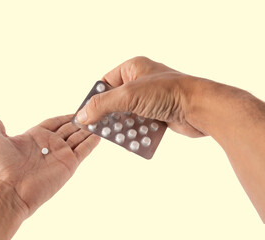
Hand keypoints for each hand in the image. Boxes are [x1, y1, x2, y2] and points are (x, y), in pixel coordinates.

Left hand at [0, 114, 99, 215]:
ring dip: (88, 129)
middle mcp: (49, 145)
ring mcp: (60, 155)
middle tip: (93, 111)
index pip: (54, 122)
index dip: (65, 116)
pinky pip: (84, 150)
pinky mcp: (69, 165)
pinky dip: (93, 142)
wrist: (8, 190)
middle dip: (80, 121)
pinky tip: (100, 133)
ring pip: (79, 138)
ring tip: (100, 119)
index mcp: (35, 137)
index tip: (76, 110)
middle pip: (69, 129)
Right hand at [76, 56, 205, 136]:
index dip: (95, 99)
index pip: (105, 83)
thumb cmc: (168, 92)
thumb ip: (102, 105)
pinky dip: (138, 132)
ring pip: (128, 115)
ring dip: (125, 127)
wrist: (200, 108)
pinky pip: (141, 124)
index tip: (87, 115)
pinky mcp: (159, 113)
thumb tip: (82, 115)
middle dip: (110, 117)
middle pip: (115, 101)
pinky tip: (137, 140)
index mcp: (133, 68)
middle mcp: (141, 81)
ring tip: (123, 137)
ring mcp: (151, 97)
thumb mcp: (128, 96)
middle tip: (102, 130)